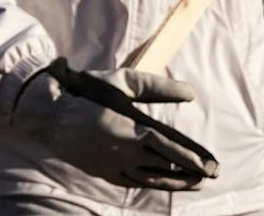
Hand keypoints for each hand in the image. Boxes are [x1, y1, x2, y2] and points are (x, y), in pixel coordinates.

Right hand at [10, 59, 217, 190]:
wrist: (51, 113)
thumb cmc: (88, 90)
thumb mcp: (124, 81)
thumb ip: (158, 87)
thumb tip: (190, 92)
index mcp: (132, 127)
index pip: (172, 147)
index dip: (194, 157)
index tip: (213, 165)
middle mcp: (125, 150)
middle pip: (166, 166)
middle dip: (192, 172)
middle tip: (212, 175)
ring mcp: (113, 164)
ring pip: (151, 178)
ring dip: (175, 181)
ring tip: (195, 183)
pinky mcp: (103, 172)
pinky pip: (133, 182)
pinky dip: (151, 183)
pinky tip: (162, 182)